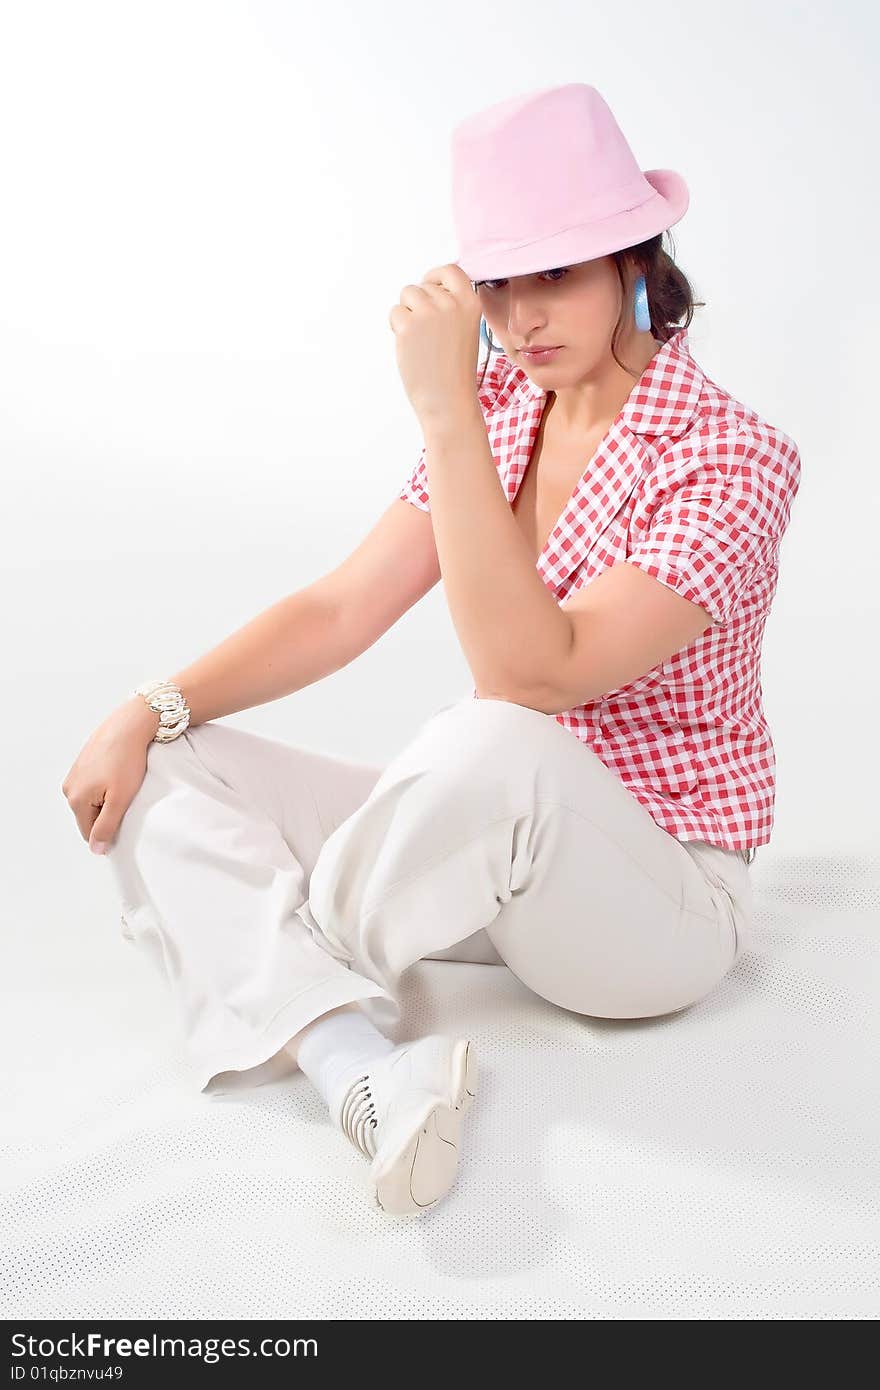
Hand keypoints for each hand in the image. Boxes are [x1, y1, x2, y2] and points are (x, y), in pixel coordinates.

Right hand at [61, 698, 159, 852]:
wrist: (128, 725)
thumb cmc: (126, 760)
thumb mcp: (120, 799)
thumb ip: (107, 826)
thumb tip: (96, 849)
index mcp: (75, 800)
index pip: (89, 833)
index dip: (109, 831)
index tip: (125, 817)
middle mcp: (69, 788)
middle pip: (89, 817)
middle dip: (107, 813)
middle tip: (126, 798)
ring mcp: (74, 775)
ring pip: (92, 801)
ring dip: (107, 799)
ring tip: (123, 784)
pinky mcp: (82, 764)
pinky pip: (93, 786)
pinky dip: (106, 786)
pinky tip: (118, 775)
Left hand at [389, 263, 481, 426]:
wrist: (448, 400)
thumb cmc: (454, 370)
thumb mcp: (465, 330)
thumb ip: (451, 307)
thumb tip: (425, 288)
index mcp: (471, 303)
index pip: (451, 270)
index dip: (435, 276)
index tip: (429, 286)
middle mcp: (451, 303)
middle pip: (422, 286)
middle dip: (418, 304)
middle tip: (427, 333)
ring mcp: (429, 312)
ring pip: (407, 294)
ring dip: (406, 313)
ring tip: (419, 339)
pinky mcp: (408, 325)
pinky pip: (395, 312)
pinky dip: (397, 327)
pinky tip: (410, 346)